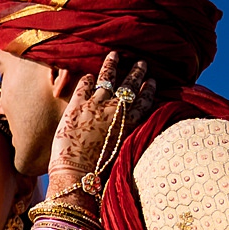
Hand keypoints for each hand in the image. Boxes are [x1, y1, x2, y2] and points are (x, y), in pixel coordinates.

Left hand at [46, 50, 155, 193]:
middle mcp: (116, 111)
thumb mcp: (123, 153)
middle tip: (141, 62)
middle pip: (129, 86)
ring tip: (115, 54)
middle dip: (136, 72)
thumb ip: (128, 136)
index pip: (144, 102)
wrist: (77, 175)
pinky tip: (87, 73)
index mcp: (130, 124)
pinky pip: (83, 85)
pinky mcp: (76, 106)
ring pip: (107, 78)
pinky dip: (86, 78)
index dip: (148, 90)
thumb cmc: (100, 172)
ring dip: (112, 65)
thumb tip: (131, 132)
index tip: (152, 81)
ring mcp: (95, 106)